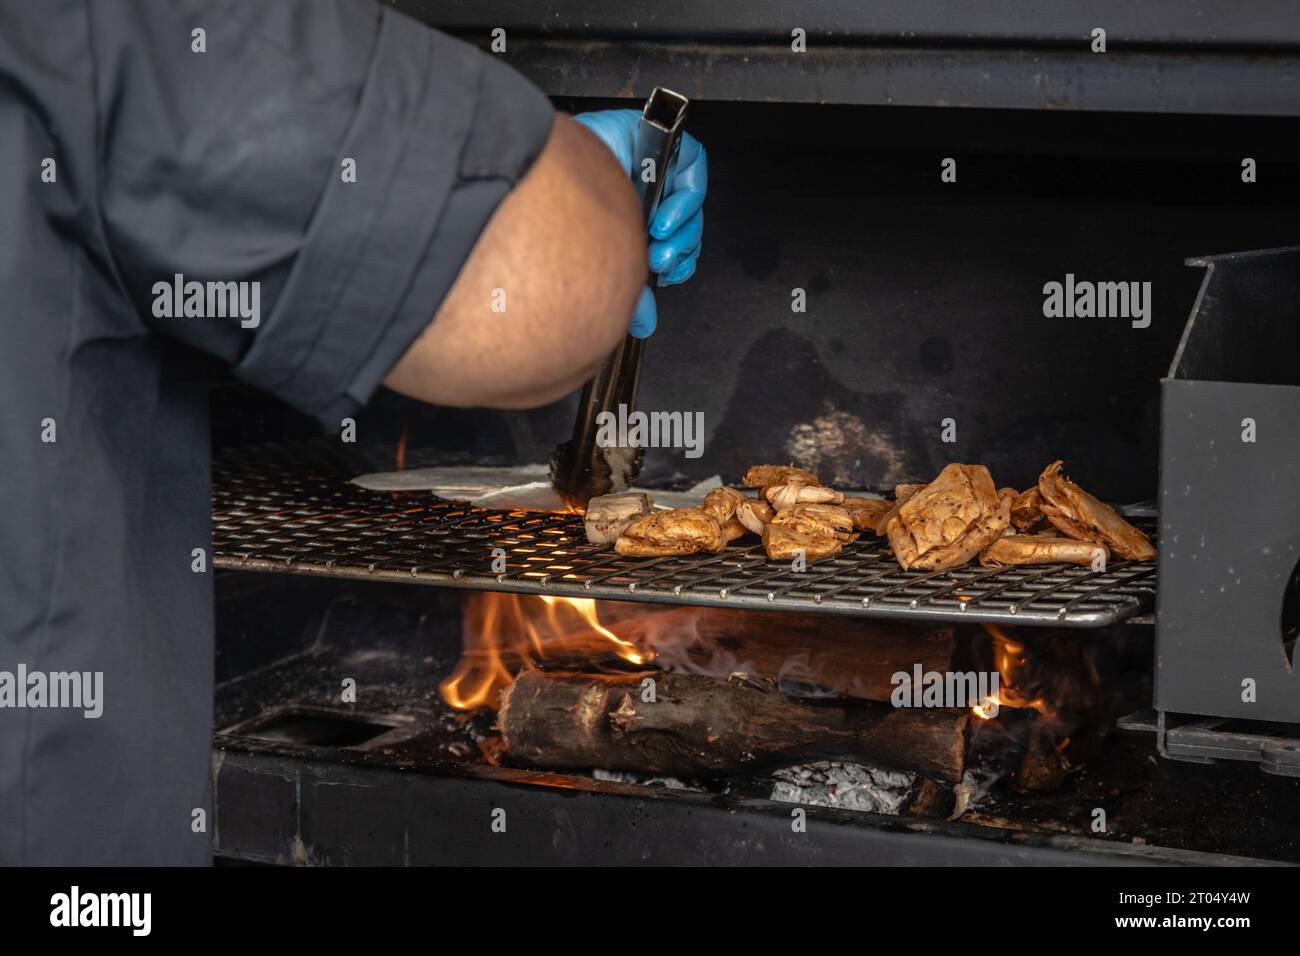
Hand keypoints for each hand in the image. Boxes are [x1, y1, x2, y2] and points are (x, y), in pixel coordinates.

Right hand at [574, 109, 706, 337]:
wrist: (542, 189)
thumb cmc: (557, 222)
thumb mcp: (602, 267)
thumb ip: (627, 295)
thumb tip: (644, 325)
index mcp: (625, 219)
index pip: (668, 240)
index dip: (677, 260)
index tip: (668, 276)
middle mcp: (636, 192)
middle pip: (681, 222)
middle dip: (679, 250)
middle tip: (661, 263)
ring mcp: (647, 166)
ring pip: (689, 199)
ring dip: (682, 231)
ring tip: (660, 246)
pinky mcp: (655, 141)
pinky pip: (691, 164)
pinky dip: (686, 198)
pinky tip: (664, 218)